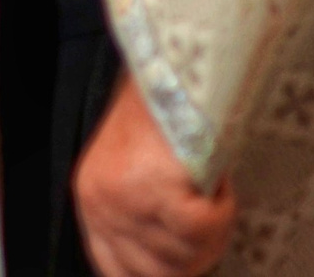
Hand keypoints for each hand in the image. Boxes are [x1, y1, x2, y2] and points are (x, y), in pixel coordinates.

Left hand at [73, 77, 236, 276]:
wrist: (170, 58)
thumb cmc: (164, 103)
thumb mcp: (134, 163)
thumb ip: (144, 211)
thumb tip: (174, 262)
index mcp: (91, 200)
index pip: (117, 270)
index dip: (161, 272)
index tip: (190, 257)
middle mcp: (100, 205)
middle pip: (164, 272)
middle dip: (200, 251)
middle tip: (214, 211)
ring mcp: (124, 200)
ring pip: (190, 255)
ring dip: (215, 224)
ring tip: (212, 181)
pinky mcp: (154, 190)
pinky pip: (204, 229)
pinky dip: (222, 206)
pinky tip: (217, 174)